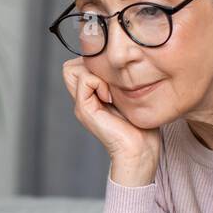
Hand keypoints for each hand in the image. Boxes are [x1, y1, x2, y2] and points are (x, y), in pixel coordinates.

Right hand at [61, 58, 161, 184]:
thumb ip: (118, 81)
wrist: (140, 149)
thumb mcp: (129, 96)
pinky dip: (99, 82)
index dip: (93, 64)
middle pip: (71, 67)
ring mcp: (81, 105)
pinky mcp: (84, 110)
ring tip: (111, 90)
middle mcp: (82, 99)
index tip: (114, 77)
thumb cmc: (141, 125)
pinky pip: (85, 80)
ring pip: (72, 69)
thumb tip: (118, 62)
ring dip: (95, 72)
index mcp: (91, 96)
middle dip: (92, 66)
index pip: (78, 65)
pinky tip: (111, 97)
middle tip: (111, 82)